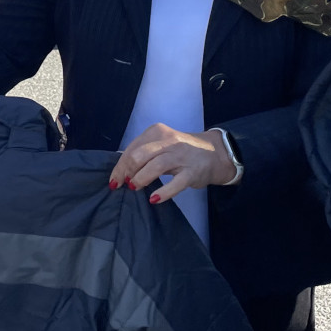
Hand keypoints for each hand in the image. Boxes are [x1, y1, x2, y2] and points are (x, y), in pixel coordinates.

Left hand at [109, 123, 238, 203]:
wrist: (215, 153)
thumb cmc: (181, 150)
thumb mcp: (162, 144)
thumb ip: (143, 152)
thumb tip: (121, 170)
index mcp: (157, 132)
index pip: (132, 149)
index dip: (120, 166)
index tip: (114, 180)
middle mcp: (169, 141)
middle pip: (139, 156)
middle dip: (127, 172)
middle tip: (124, 185)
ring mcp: (181, 156)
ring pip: (155, 166)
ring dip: (140, 179)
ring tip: (134, 188)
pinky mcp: (192, 172)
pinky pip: (175, 184)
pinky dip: (163, 192)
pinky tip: (153, 199)